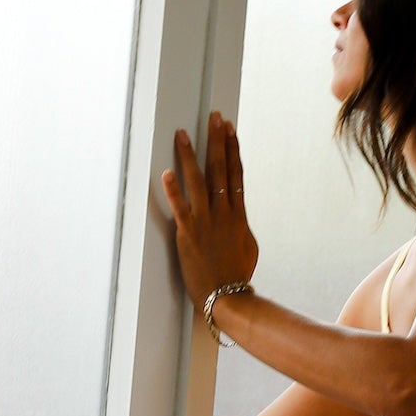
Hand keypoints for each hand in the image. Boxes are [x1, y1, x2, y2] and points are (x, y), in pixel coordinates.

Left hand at [162, 112, 257, 311]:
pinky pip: (179, 209)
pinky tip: (166, 173)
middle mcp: (223, 214)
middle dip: (217, 141)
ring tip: (183, 135)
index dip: (233, 149)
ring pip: (198, 183)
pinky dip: (173, 191)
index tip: (230, 129)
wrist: (226, 296)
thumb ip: (242, 224)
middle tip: (214, 118)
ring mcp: (205, 223)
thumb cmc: (237, 273)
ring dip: (190, 156)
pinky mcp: (188, 235)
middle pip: (220, 170)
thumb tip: (238, 212)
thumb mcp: (248, 245)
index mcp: (238, 215)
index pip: (235, 174)